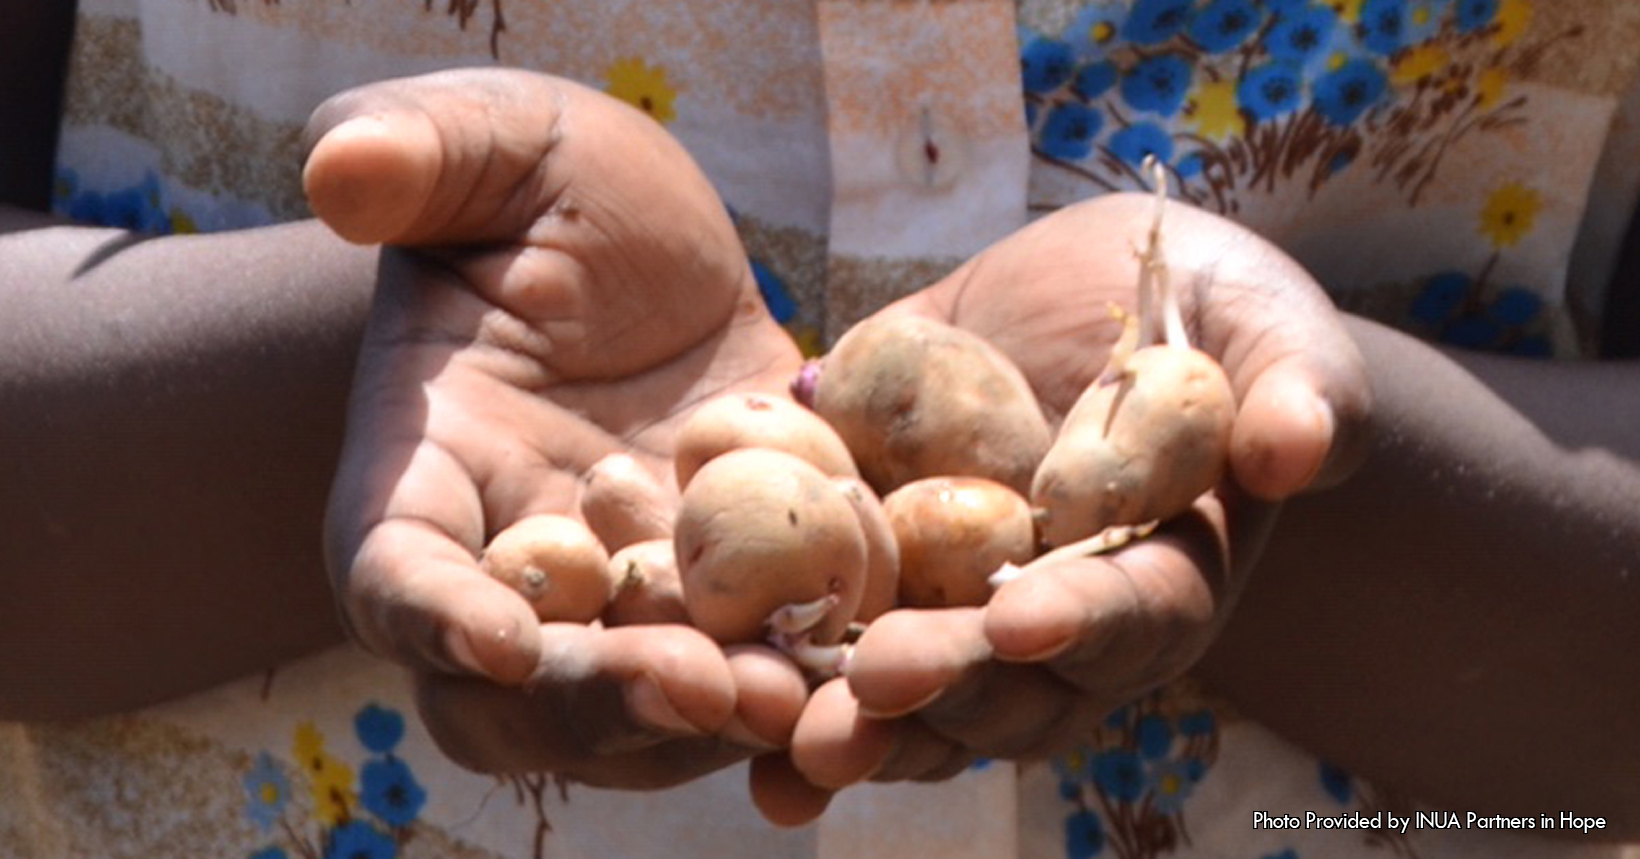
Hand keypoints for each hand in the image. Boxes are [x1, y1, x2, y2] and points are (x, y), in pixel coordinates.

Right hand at [306, 69, 808, 788]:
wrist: (650, 245)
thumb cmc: (542, 184)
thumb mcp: (494, 146)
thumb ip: (413, 154)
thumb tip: (340, 169)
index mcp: (424, 472)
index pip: (397, 570)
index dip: (436, 616)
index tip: (502, 643)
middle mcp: (519, 560)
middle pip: (527, 685)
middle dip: (605, 700)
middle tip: (701, 688)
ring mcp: (632, 590)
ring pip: (651, 697)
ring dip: (719, 709)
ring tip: (799, 695)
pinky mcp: (736, 586)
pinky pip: (765, 651)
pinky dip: (809, 672)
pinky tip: (875, 664)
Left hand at [764, 192, 1372, 812]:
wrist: (1092, 301)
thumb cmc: (1204, 306)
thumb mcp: (1259, 318)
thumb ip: (1300, 385)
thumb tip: (1301, 447)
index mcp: (1165, 576)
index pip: (1136, 614)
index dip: (1086, 620)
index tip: (1025, 614)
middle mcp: (1063, 628)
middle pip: (1012, 687)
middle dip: (946, 691)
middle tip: (873, 688)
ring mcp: (965, 616)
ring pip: (918, 703)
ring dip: (855, 727)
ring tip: (786, 741)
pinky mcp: (881, 582)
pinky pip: (833, 649)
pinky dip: (786, 692)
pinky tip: (728, 722)